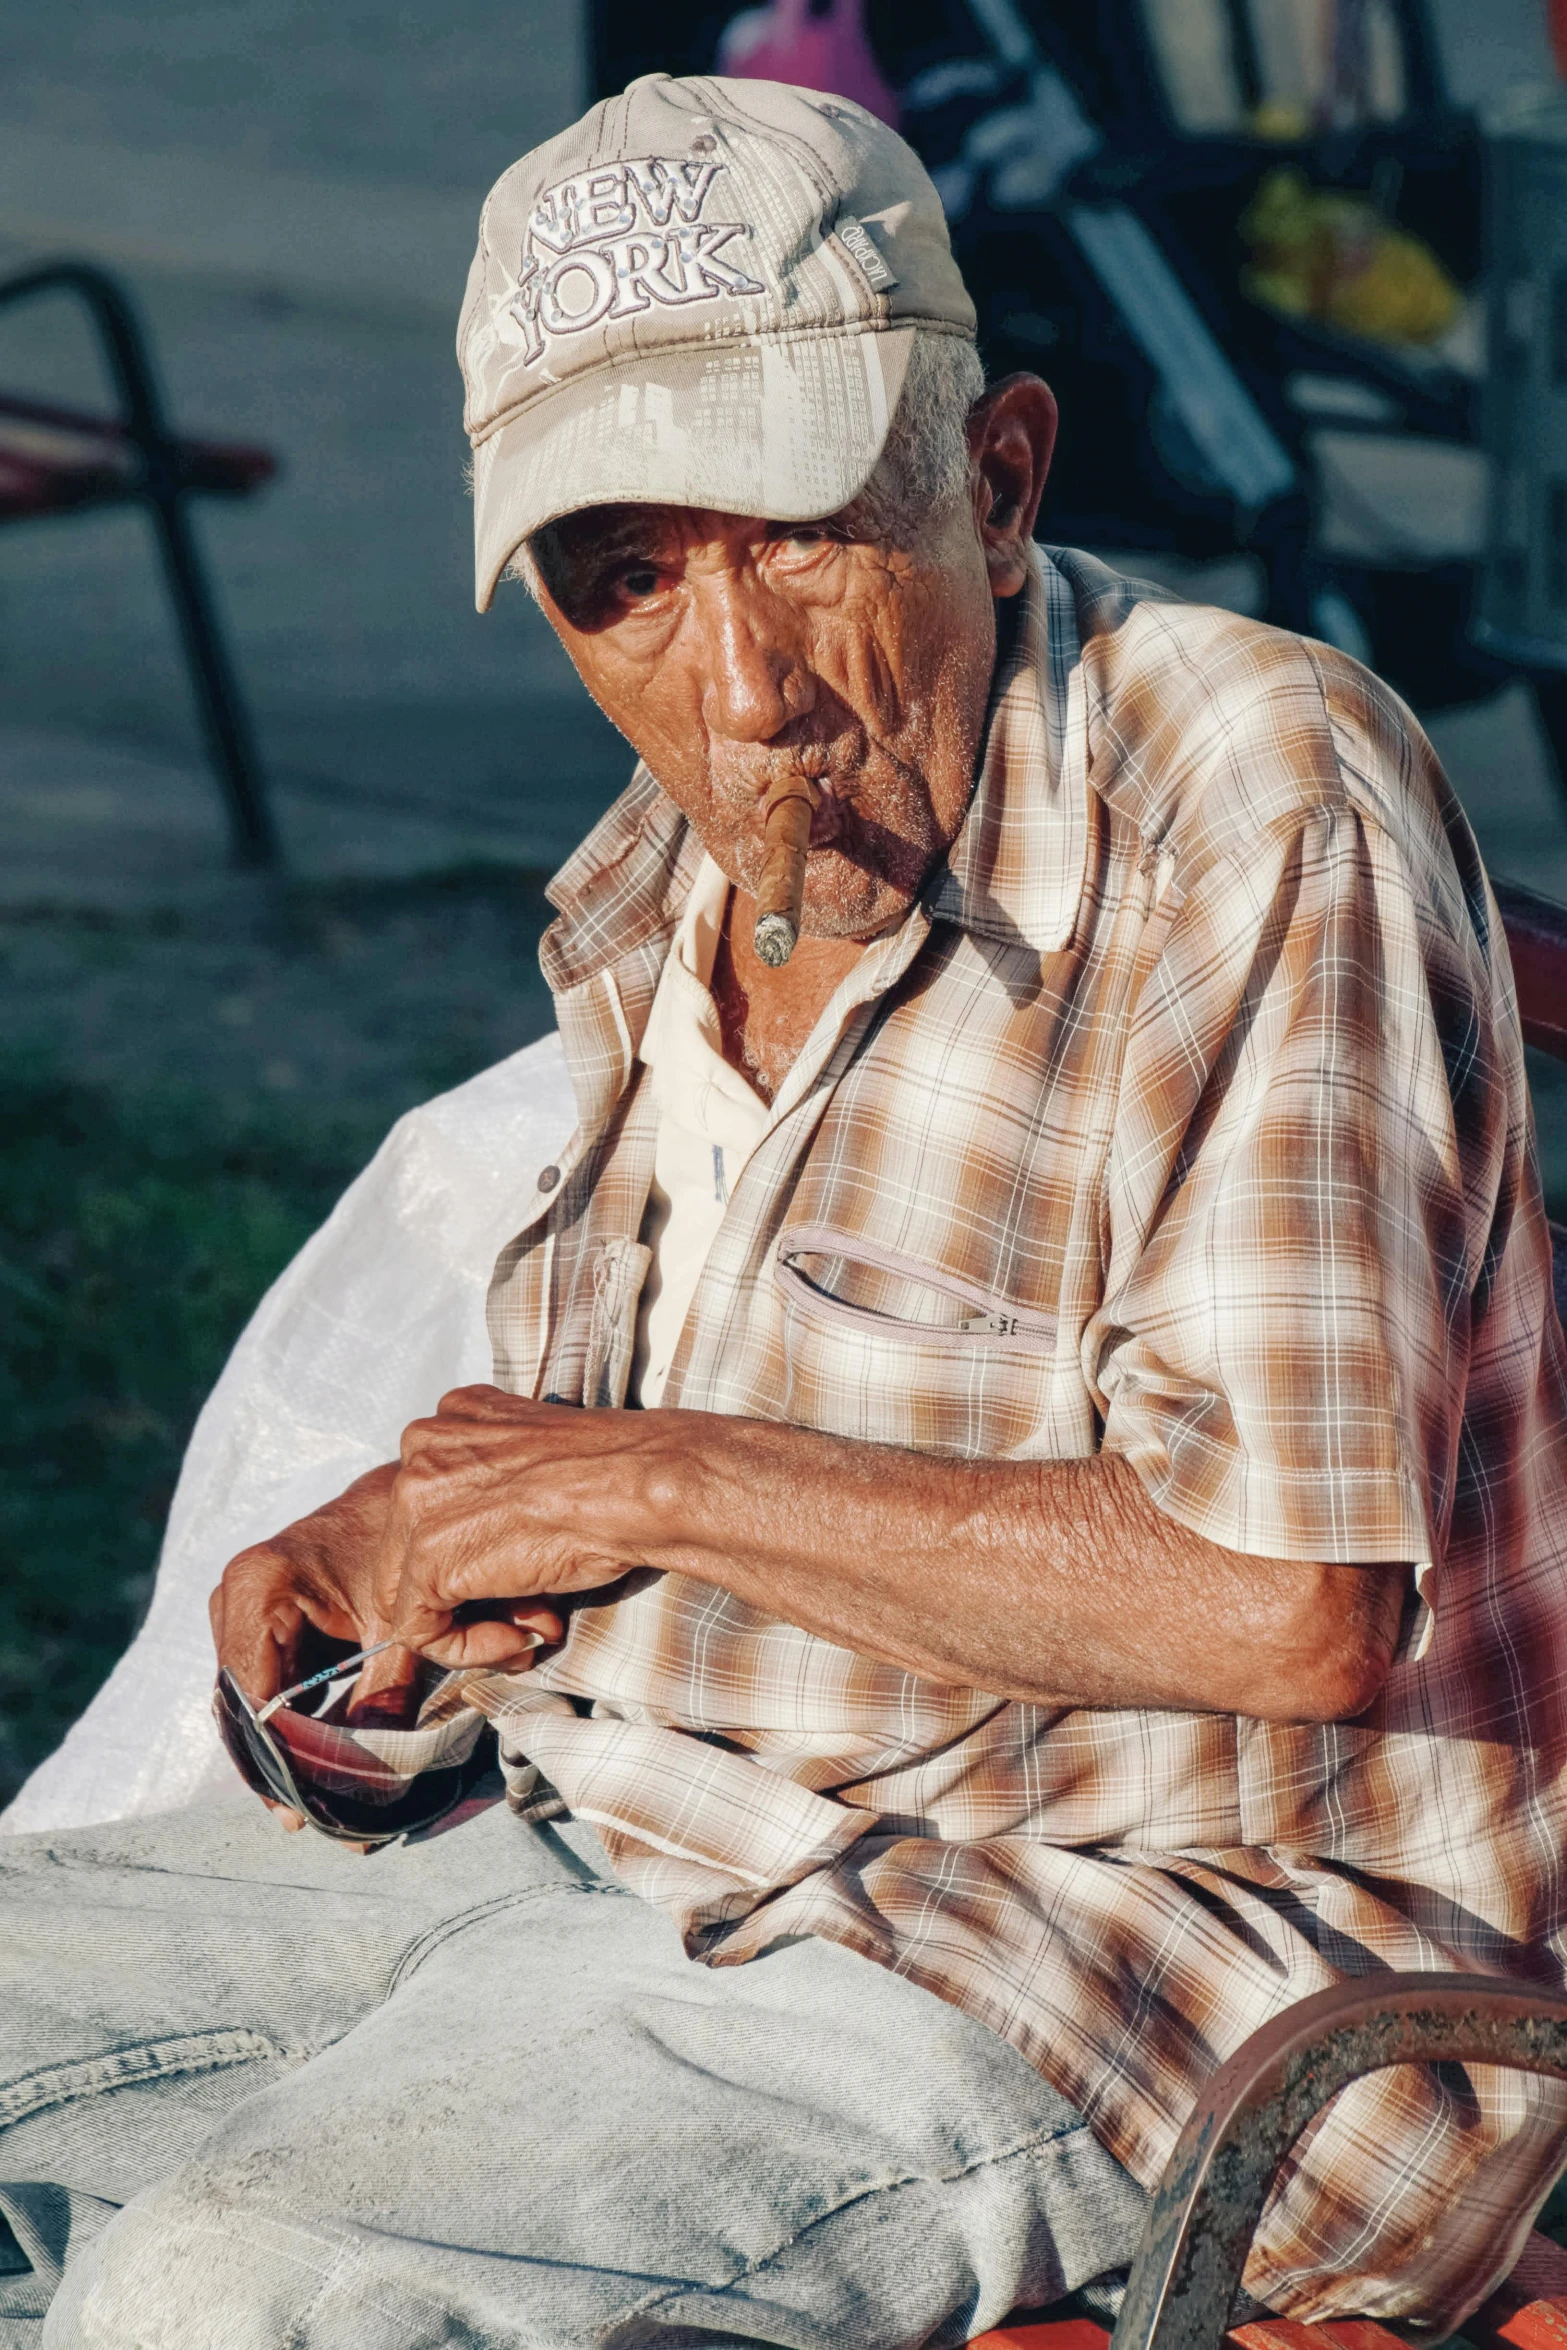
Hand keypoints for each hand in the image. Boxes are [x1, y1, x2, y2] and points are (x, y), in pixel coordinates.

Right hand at [210, 1463, 428, 1831]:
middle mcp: (235, 1598)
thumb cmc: (407, 1548)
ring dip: (280, 1753)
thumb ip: (384, 1696)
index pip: (253, 1695)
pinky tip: (314, 1770)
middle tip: (304, 1824)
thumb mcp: (401, 1627)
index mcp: (260, 1586)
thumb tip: (378, 1783)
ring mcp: (239, 1610)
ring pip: (249, 1703)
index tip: (300, 1812)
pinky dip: (289, 1726)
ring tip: (310, 1812)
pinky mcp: (256, 1623)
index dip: (277, 1758)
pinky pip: (263, 1686)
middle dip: (275, 1766)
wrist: (407, 1498)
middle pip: (242, 1704)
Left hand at [375, 1386, 662, 1667]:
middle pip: (413, 1547)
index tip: (525, 1573)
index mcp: (451, 1417)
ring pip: (409, 1591)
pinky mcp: (427, 1558)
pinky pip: (417, 1629)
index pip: (431, 1505)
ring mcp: (416, 1500)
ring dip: (471, 1624)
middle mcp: (421, 1447)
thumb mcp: (537, 1460)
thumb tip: (489, 1557)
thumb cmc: (615, 1476)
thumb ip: (496, 1489)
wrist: (637, 1487)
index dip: (474, 1552)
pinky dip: (465, 1650)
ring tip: (530, 1632)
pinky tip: (520, 1642)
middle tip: (533, 1614)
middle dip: (471, 1591)